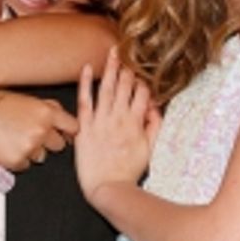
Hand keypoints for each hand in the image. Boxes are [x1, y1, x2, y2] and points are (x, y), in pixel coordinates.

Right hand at [0, 91, 77, 169]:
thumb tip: (64, 119)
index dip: (67, 132)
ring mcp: (29, 147)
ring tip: (13, 138)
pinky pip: (25, 166)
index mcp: (46, 112)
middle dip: (48, 142)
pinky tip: (6, 146)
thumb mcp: (27, 98)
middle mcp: (41, 130)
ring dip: (31, 151)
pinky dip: (17, 160)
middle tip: (30, 134)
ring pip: (41, 157)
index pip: (73, 128)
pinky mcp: (16, 161)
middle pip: (59, 146)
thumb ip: (49, 109)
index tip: (63, 134)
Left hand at [74, 49, 158, 207]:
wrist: (107, 188)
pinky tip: (87, 69)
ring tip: (113, 52)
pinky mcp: (84, 127)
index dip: (145, 81)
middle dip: (129, 68)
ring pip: (107, 89)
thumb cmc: (127, 172)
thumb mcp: (150, 150)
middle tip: (130, 52)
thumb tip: (155, 107)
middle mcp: (118, 119)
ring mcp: (100, 122)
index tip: (144, 71)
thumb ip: (155, 126)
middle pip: (125, 87)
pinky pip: (84, 101)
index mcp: (135, 123)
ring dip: (111, 69)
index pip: (143, 93)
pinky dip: (86, 84)